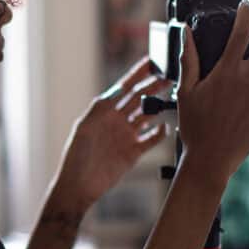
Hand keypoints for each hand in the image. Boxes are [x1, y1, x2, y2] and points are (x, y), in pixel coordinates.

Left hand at [51, 57, 170, 212]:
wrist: (79, 186)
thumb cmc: (76, 157)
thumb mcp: (84, 128)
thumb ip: (100, 109)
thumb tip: (115, 91)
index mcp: (103, 111)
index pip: (123, 87)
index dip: (137, 74)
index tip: (150, 62)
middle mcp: (116, 121)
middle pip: (139, 98)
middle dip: (153, 86)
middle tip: (169, 77)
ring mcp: (126, 136)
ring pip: (147, 116)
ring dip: (158, 106)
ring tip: (172, 96)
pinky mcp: (133, 152)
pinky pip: (151, 139)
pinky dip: (160, 132)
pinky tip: (166, 127)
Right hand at [177, 0, 248, 185]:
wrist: (211, 160)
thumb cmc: (194, 126)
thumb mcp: (186, 91)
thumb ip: (189, 59)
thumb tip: (186, 33)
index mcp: (226, 71)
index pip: (242, 32)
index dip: (246, 14)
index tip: (247, 6)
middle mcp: (248, 80)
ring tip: (248, 81)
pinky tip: (246, 103)